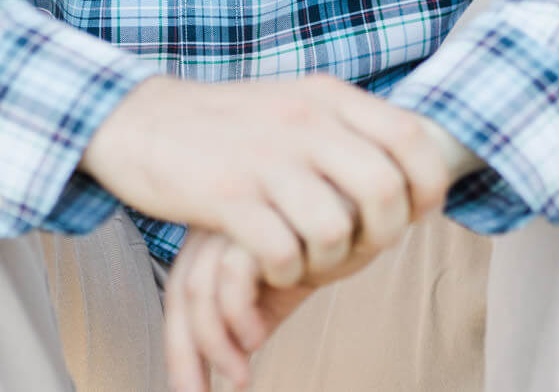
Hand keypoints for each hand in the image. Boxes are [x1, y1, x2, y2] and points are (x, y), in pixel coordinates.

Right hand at [161, 115, 479, 390]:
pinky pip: (282, 252)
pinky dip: (286, 271)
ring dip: (331, 260)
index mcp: (326, 95)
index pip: (409, 137)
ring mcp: (265, 157)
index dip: (427, 184)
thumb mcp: (294, 102)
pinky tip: (273, 264)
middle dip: (384, 234)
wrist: (141, 120)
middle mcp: (303, 120)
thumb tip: (410, 157)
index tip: (415, 211)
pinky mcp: (226, 195)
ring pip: (336, 228)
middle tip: (362, 248)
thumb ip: (345, 124)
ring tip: (311, 260)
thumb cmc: (227, 123)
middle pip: (383, 189)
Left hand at [163, 227, 352, 391]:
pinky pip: (234, 273)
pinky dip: (238, 316)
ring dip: (215, 345)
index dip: (181, 342)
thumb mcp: (297, 270)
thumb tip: (239, 357)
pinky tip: (259, 337)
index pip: (184, 288)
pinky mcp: (266, 213)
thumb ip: (265, 302)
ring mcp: (242, 213)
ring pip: (200, 289)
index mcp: (227, 227)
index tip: (191, 389)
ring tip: (240, 376)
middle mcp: (226, 217)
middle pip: (183, 291)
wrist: (377, 186)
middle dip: (183, 355)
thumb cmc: (343, 222)